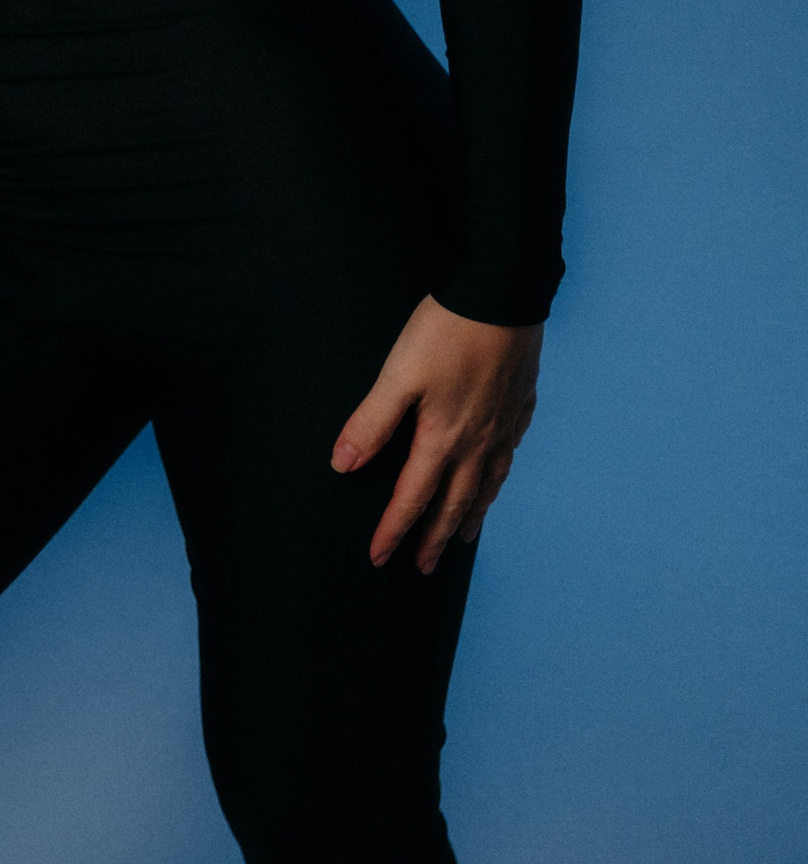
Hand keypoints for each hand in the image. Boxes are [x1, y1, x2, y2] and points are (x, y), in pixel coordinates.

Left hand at [331, 295, 541, 573]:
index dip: (393, 530)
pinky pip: (508, 455)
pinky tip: (496, 475)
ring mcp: (503, 425)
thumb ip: (371, 422)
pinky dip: (498, 477)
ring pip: (487, 484)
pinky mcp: (519, 403)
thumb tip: (343, 464)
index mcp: (443, 438)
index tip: (378, 558)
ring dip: (470, 514)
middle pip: (454, 502)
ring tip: (463, 537)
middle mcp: (477, 442)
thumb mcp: (398, 374)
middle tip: (424, 567)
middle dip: (435, 537)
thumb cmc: (447, 332)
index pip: (412, 497)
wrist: (503, 296)